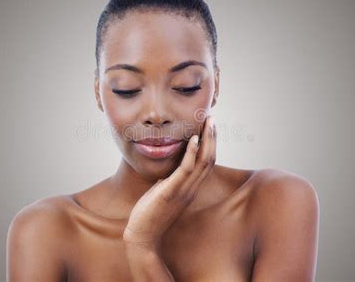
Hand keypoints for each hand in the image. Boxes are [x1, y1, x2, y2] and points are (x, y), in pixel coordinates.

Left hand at [123, 115, 216, 249]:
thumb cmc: (149, 215)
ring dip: (206, 140)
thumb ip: (168, 182)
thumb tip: (166, 172)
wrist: (142, 236)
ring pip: (202, 162)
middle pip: (209, 159)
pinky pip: (186, 170)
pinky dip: (191, 153)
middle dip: (212, 137)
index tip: (209, 127)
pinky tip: (193, 139)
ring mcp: (183, 190)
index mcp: (189, 188)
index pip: (206, 162)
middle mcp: (191, 188)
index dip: (210, 144)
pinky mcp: (171, 191)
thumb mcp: (162, 193)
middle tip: (212, 118)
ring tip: (208, 123)